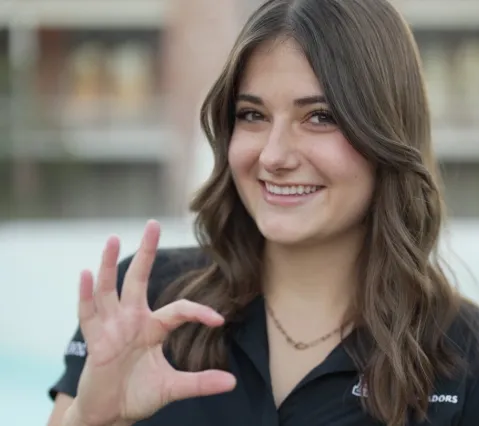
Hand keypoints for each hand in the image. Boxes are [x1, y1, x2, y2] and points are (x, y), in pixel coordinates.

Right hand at [69, 220, 235, 425]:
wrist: (109, 415)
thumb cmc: (138, 395)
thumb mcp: (173, 387)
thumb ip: (200, 382)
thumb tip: (232, 382)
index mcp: (153, 328)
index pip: (179, 309)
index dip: (199, 311)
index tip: (219, 320)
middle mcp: (132, 320)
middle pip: (138, 279)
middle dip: (147, 251)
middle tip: (153, 224)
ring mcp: (112, 328)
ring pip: (110, 290)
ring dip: (109, 264)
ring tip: (114, 239)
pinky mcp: (95, 341)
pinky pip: (88, 314)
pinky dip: (86, 295)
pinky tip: (86, 273)